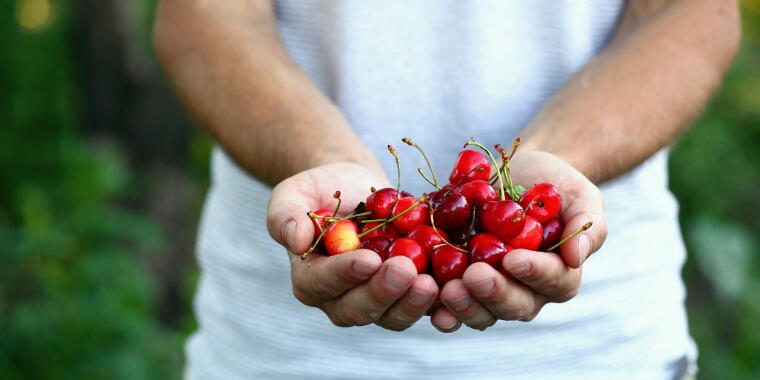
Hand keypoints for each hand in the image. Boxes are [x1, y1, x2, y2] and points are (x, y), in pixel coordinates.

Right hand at [267, 162, 439, 330]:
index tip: (368, 258)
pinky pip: (424, 308)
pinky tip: (455, 292)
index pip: (322, 284)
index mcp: (310, 279)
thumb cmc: (322, 189)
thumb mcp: (295, 192)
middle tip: (407, 269)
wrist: (357, 188)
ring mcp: (378, 301)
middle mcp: (341, 300)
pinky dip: (441, 306)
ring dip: (413, 303)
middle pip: (359, 309)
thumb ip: (284, 214)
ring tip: (432, 282)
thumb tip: (294, 240)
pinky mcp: (408, 295)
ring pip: (393, 315)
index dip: (345, 274)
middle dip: (384, 291)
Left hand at [431, 151, 606, 330]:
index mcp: (559, 275)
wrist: (515, 175)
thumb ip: (587, 225)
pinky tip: (424, 291)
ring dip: (465, 305)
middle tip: (475, 275)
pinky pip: (448, 302)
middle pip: (515, 305)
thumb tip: (577, 256)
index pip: (554, 282)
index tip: (514, 259)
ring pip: (481, 312)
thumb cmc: (553, 186)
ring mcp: (490, 290)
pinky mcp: (459, 282)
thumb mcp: (579, 196)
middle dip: (494, 293)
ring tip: (448, 288)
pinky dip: (435, 302)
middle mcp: (525, 292)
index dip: (535, 273)